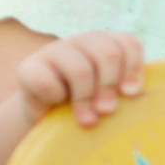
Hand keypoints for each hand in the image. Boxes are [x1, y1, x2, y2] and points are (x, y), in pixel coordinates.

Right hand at [16, 31, 144, 127]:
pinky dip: (55, 98)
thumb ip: (125, 92)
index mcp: (107, 45)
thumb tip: (136, 97)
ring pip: (80, 69)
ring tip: (88, 121)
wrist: (46, 121)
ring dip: (85, 99)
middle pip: (107, 54)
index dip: (133, 69)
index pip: (128, 44)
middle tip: (107, 111)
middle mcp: (82, 42)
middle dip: (110, 86)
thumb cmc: (89, 109)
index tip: (130, 94)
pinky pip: (47, 82)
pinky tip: (55, 105)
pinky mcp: (29, 67)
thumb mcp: (111, 99)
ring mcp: (54, 51)